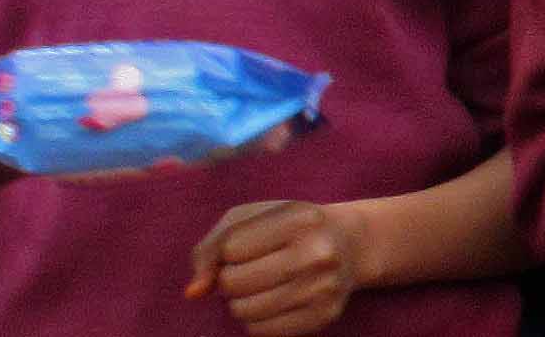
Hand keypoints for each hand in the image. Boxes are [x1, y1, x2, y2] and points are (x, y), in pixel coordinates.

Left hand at [184, 199, 369, 334]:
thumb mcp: (250, 219)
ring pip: (243, 310)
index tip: (251, 246)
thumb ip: (211, 248)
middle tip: (253, 269)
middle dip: (231, 279)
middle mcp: (318, 254)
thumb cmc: (288, 228)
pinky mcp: (324, 316)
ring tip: (261, 286)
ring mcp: (324, 288)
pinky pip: (261, 331)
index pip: (229, 249)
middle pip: (233, 283)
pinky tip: (274, 302)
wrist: (351, 244)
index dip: (229, 251)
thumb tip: (193, 293)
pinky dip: (256, 319)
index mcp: (300, 219)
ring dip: (241, 301)